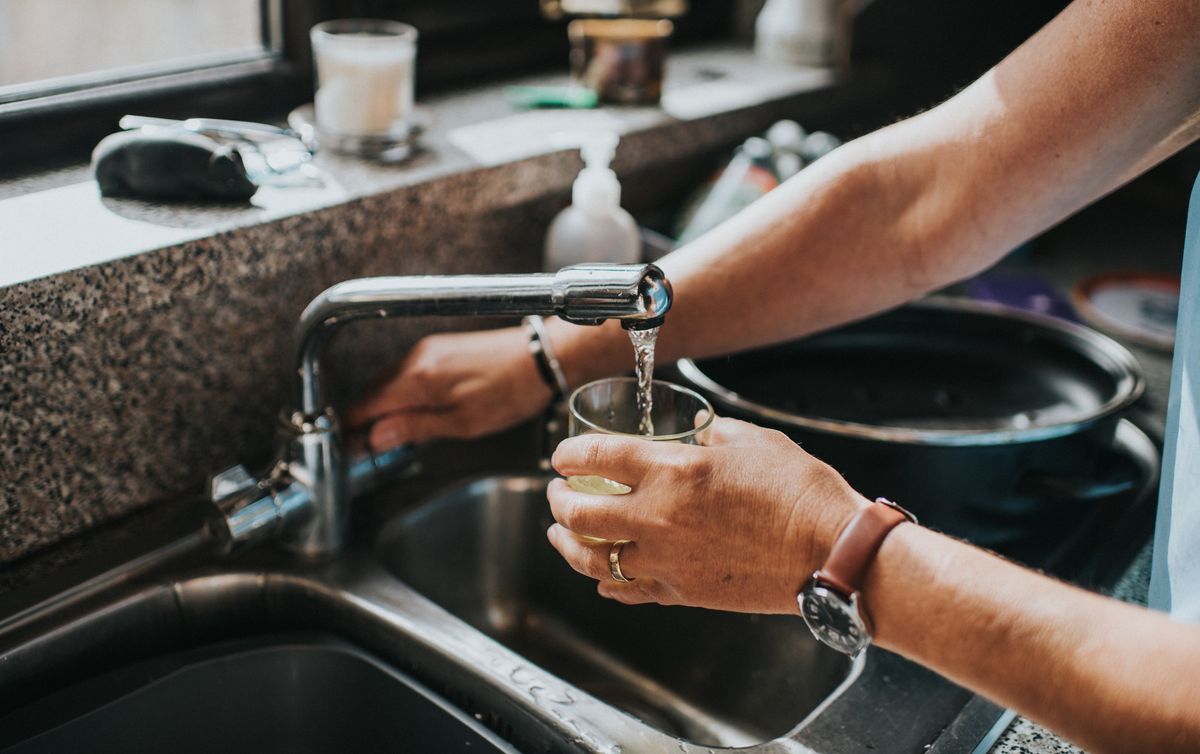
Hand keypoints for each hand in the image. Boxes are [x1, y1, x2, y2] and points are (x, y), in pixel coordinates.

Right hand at [345, 327, 551, 448]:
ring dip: (383, 407)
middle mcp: (416, 358)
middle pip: (372, 392)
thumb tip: (376, 437)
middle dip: (364, 420)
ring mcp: (427, 350)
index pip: (365, 404)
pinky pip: (406, 373)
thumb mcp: (462, 422)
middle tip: (366, 450)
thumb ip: (415, 427)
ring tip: (389, 436)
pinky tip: (413, 411)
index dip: (353, 429)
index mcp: (417, 378)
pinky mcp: (439, 348)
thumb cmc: (510, 392)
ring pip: (388, 382)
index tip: (350, 449)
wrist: (541, 357)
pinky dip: (400, 393)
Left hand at [546, 417, 868, 613]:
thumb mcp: (752, 441)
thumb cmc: (800, 493)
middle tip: (557, 492)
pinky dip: (606, 582)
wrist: (830, 552)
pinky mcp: (681, 593)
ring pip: (591, 560)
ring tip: (561, 534)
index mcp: (671, 471)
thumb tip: (697, 434)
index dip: (568, 454)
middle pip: (578, 514)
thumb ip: (712, 435)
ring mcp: (665, 561)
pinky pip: (626, 591)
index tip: (563, 455)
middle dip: (557, 500)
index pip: (594, 458)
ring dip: (567, 544)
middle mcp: (657, 518)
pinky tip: (602, 575)